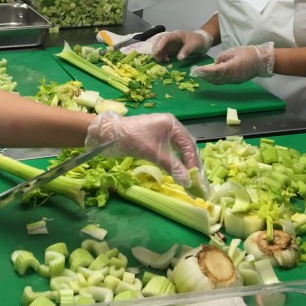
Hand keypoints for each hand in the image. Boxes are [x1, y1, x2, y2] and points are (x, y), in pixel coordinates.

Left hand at [85, 111, 206, 190]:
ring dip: (184, 163)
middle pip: (186, 146)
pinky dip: (175, 161)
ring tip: (189, 178)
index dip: (193, 161)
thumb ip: (172, 166)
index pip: (188, 144)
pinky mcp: (155, 139)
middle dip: (192, 163)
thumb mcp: (153, 152)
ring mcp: (162, 132)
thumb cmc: (131, 139)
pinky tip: (177, 171)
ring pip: (179, 149)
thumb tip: (187, 182)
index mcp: (171, 123)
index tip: (196, 178)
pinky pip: (170, 150)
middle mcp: (170, 126)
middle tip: (196, 180)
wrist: (108, 134)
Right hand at [153, 29, 212, 61]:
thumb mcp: (194, 44)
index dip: (161, 44)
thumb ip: (187, 50)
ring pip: (160, 47)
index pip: (166, 38)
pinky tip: (166, 61)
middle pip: (159, 41)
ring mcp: (171, 45)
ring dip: (158, 53)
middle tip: (155, 56)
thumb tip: (179, 58)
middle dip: (155, 48)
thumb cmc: (198, 40)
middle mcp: (171, 39)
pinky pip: (163, 53)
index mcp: (176, 35)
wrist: (202, 42)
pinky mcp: (171, 50)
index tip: (157, 51)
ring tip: (161, 60)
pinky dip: (162, 57)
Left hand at [189, 43, 275, 84]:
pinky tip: (210, 76)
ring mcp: (235, 80)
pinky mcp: (236, 81)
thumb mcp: (234, 51)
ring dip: (209, 79)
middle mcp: (233, 76)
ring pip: (219, 81)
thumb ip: (222, 57)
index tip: (196, 69)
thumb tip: (215, 63)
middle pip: (215, 78)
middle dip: (204, 76)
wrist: (263, 61)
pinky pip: (223, 81)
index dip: (205, 71)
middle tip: (194, 72)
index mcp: (232, 67)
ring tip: (200, 74)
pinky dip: (215, 79)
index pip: (215, 70)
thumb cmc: (249, 53)